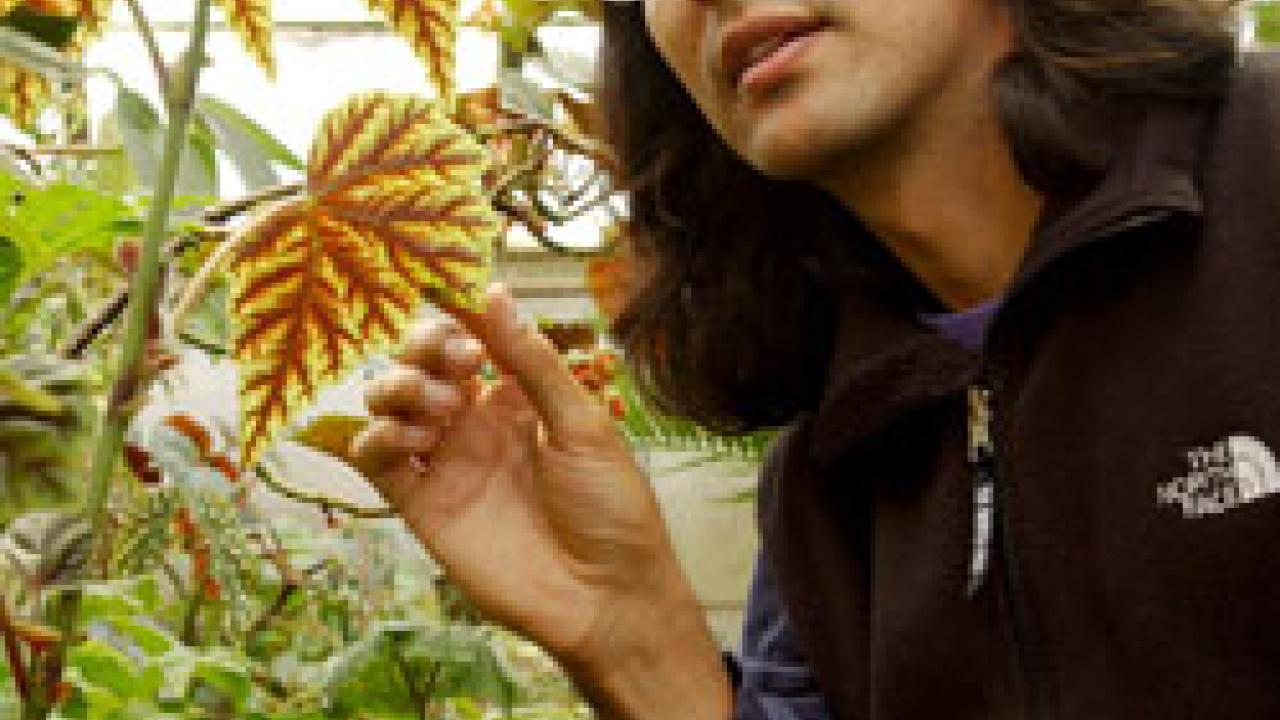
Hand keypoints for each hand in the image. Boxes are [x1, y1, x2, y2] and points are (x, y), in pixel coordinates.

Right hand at [350, 285, 731, 718]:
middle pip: (418, 363)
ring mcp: (446, 462)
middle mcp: (475, 423)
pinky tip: (415, 441)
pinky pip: (375, 458)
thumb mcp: (582, 424)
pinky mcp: (422, 505)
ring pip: (387, 402)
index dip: (457, 316)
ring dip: (401, 388)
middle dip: (425, 347)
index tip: (458, 303)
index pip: (469, 338)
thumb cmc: (611, 509)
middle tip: (461, 363)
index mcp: (518, 398)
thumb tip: (494, 294)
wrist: (606, 596)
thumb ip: (532, 362)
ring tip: (443, 410)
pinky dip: (378, 437)